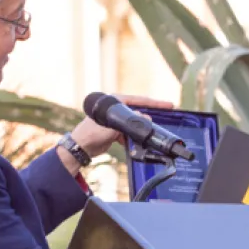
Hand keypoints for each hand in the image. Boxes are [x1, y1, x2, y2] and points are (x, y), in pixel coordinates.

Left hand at [58, 94, 174, 173]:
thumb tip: (147, 119)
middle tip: (168, 114)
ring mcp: (116, 120)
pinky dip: (135, 138)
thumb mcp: (112, 128)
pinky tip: (142, 143)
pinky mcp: (116, 130)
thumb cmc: (91, 133)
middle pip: (139, 110)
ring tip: (157, 131)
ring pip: (135, 123)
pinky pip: (130, 132)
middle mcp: (116, 108)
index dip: (155, 103)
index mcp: (114, 101)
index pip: (139, 100)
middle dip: (152, 113)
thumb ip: (129, 124)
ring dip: (143, 128)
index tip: (169, 105)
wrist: (80, 148)